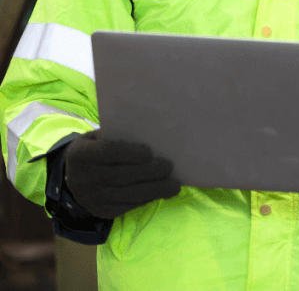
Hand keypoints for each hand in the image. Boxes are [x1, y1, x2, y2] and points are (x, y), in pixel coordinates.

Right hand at [64, 130, 180, 218]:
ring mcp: (91, 198)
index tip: (149, 152)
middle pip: (120, 177)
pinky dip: (147, 199)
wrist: (74, 175)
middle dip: (148, 173)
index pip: (108, 152)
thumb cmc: (98, 148)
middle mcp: (82, 179)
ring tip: (174, 185)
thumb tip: (155, 138)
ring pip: (127, 195)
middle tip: (169, 167)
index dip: (129, 153)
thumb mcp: (101, 137)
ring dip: (154, 190)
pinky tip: (161, 192)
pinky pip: (127, 207)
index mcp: (81, 154)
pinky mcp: (101, 212)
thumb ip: (120, 137)